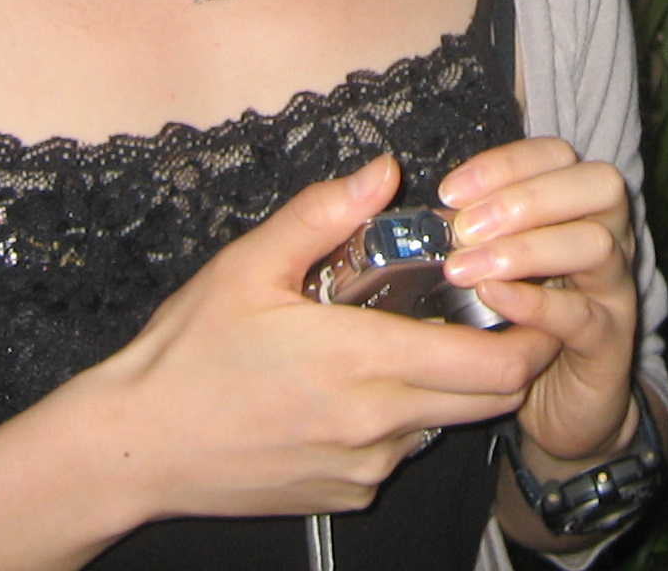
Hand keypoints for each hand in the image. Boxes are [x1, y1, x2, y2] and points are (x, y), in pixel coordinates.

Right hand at [63, 154, 560, 523]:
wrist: (137, 448)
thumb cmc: (189, 352)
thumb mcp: (248, 265)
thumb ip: (326, 214)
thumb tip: (385, 169)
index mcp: (365, 360)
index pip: (495, 364)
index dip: (529, 333)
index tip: (527, 299)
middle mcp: (378, 424)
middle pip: (491, 401)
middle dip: (509, 359)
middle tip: (493, 314)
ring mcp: (364, 468)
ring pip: (443, 426)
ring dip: (448, 389)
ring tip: (410, 342)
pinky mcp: (344, 497)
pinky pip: (396, 456)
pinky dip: (397, 424)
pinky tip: (351, 391)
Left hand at [440, 138, 641, 468]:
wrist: (563, 402)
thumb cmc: (519, 320)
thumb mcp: (494, 262)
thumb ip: (468, 226)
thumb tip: (409, 197)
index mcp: (578, 205)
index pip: (558, 155)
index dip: (507, 163)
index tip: (451, 191)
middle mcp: (610, 235)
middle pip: (599, 185)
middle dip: (526, 198)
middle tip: (464, 229)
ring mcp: (615, 288)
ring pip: (595, 244)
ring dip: (526, 249)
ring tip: (465, 269)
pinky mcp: (612, 343)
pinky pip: (582, 314)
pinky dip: (536, 303)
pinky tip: (492, 299)